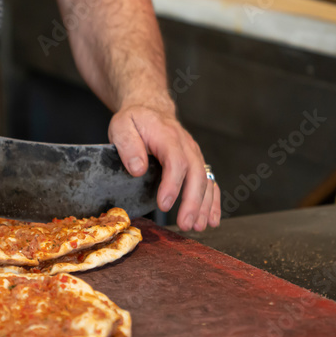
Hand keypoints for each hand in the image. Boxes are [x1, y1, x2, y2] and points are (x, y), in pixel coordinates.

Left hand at [109, 103, 220, 231]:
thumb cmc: (135, 120)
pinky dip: (212, 202)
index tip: (164, 205)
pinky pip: (209, 182)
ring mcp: (194, 154)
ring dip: (204, 206)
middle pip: (196, 174)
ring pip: (205, 180)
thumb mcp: (122, 126)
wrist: (151, 109)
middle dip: (192, 202)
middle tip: (185, 223)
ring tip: (197, 226)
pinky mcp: (196, 163)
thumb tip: (138, 169)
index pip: (175, 161)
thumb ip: (128, 146)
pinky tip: (211, 220)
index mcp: (167, 136)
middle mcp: (186, 145)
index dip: (172, 185)